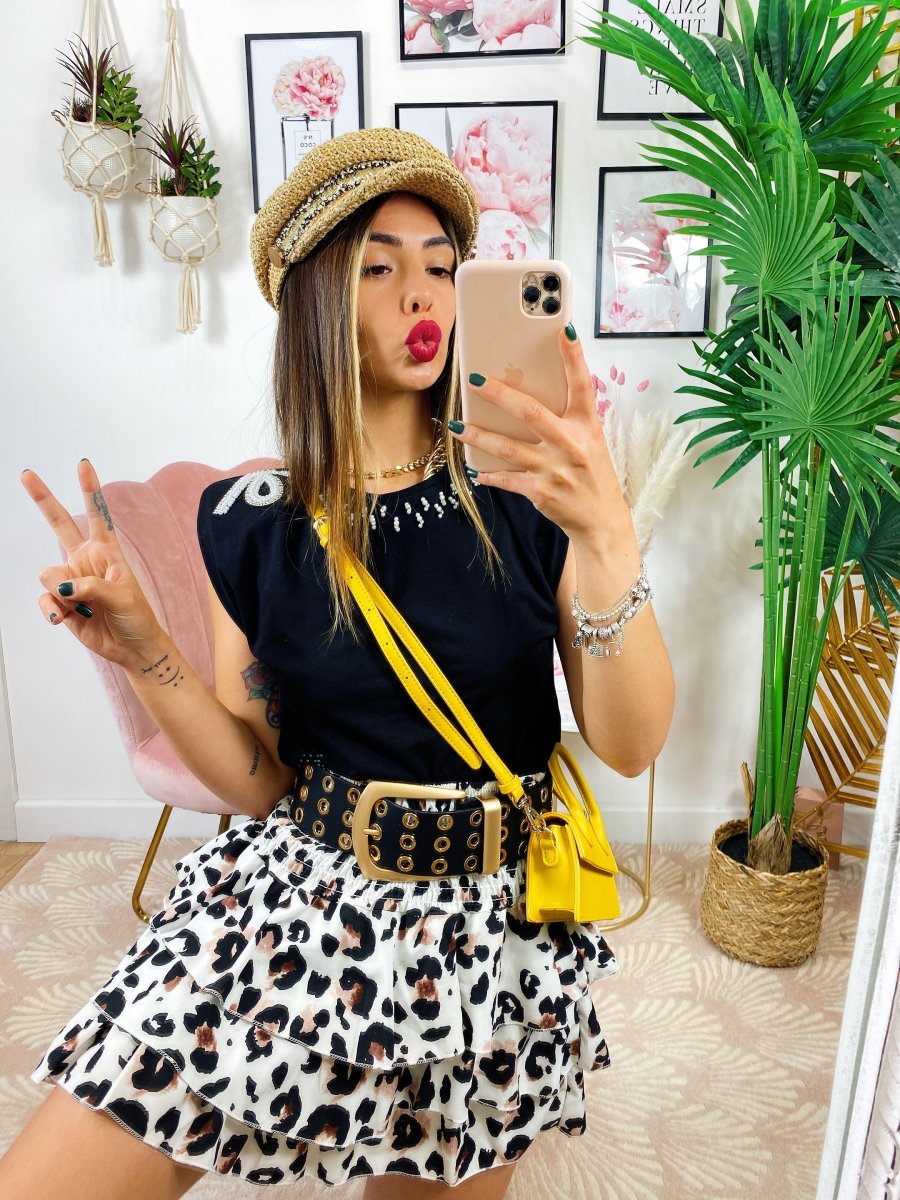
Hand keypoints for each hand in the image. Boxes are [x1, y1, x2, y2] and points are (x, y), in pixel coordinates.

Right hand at [21, 459, 164, 669]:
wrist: (131, 648)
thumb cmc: (136, 617)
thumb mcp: (124, 597)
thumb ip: (93, 587)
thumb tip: (64, 587)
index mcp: (107, 551)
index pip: (96, 515)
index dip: (89, 490)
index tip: (83, 464)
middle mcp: (85, 559)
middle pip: (58, 523)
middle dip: (42, 498)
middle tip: (26, 474)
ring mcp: (70, 580)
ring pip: (49, 573)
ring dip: (62, 593)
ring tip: (84, 608)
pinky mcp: (60, 601)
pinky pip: (44, 599)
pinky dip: (51, 609)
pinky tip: (62, 619)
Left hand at [449, 325, 631, 542]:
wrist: (601, 520)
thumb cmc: (593, 475)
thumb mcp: (590, 441)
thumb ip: (567, 419)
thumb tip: (530, 397)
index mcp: (586, 426)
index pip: (582, 384)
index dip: (574, 357)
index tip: (565, 329)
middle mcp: (571, 444)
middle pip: (530, 412)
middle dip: (500, 394)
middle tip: (475, 380)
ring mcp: (554, 469)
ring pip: (508, 447)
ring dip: (478, 436)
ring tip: (456, 427)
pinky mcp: (540, 491)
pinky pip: (507, 478)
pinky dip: (489, 474)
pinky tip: (475, 469)